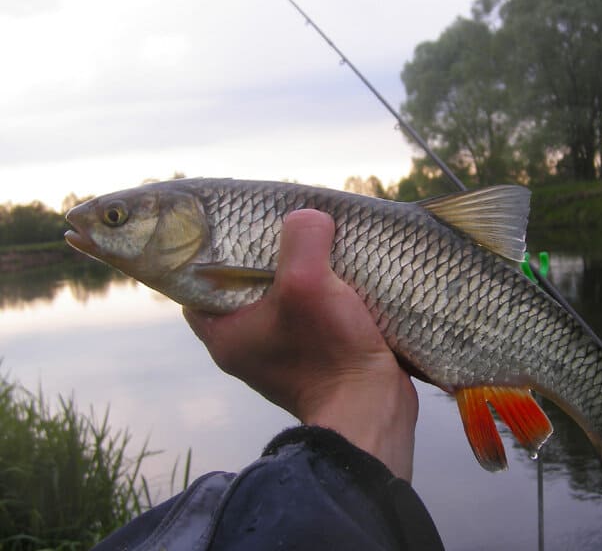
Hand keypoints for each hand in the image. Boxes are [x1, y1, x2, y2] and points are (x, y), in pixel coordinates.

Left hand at [183, 209, 418, 479]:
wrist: (373, 410)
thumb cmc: (329, 354)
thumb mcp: (307, 284)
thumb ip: (301, 239)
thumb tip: (310, 217)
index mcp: (226, 334)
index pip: (201, 282)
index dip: (215, 251)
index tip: (240, 227)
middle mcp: (249, 344)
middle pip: (247, 283)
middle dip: (268, 255)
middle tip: (288, 228)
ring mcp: (284, 352)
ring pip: (283, 297)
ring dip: (302, 272)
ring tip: (321, 245)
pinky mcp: (317, 355)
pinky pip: (311, 312)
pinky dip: (324, 292)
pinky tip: (343, 274)